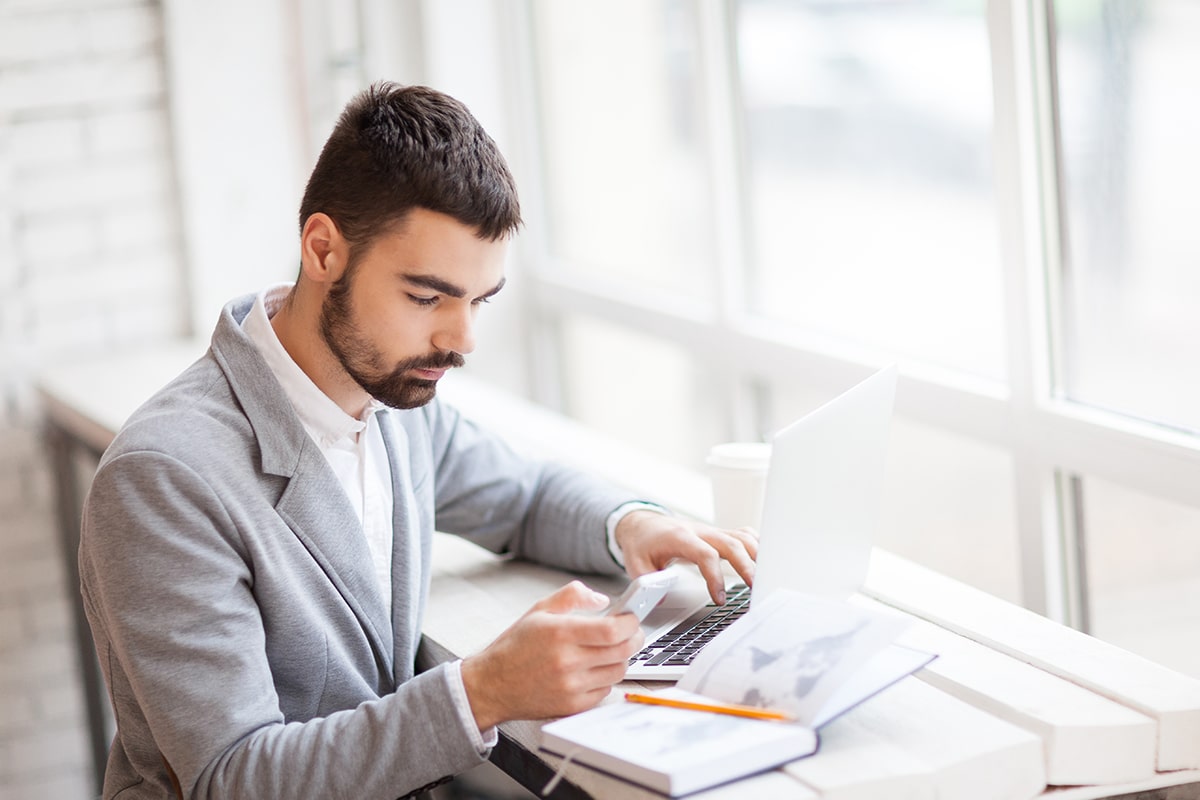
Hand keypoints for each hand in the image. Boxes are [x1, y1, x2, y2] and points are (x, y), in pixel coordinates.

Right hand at [460, 581, 643, 729]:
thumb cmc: (516, 646)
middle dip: (634, 638)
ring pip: (618, 671)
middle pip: (622, 651)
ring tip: (610, 649)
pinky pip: (605, 691)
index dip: (630, 622)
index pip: (613, 630)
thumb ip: (573, 595)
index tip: (631, 617)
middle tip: (631, 632)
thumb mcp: (539, 609)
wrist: (492, 684)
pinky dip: (606, 678)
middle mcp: (567, 662)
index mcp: (560, 633)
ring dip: (620, 658)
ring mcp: (571, 687)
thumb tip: (603, 600)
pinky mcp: (572, 706)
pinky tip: (594, 669)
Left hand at [614, 511, 757, 604]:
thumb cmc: (642, 543)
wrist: (643, 524)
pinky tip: (765, 560)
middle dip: (747, 566)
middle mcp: (700, 531)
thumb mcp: (636, 563)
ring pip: (742, 536)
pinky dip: (756, 545)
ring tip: (767, 577)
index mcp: (681, 538)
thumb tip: (662, 600)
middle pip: (732, 543)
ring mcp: (711, 531)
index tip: (719, 599)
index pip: (706, 554)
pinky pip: (743, 534)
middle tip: (756, 589)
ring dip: (757, 555)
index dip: (716, 577)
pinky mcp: (718, 534)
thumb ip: (649, 582)